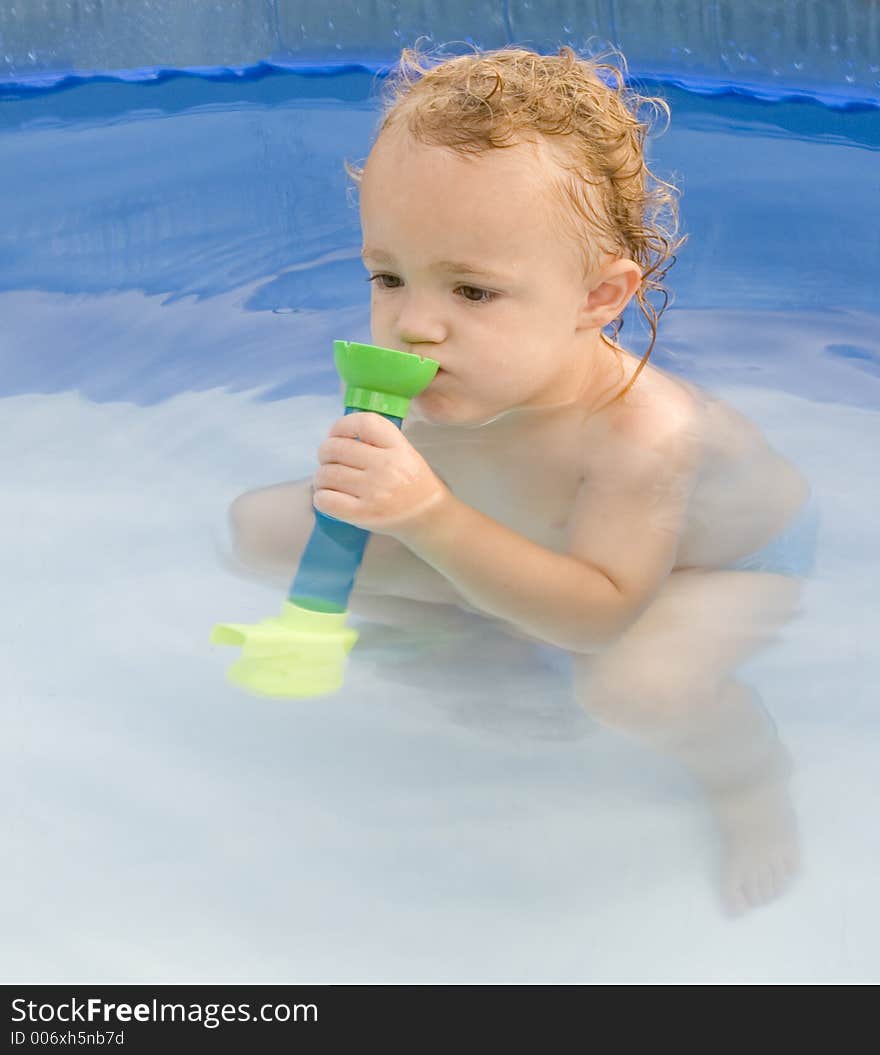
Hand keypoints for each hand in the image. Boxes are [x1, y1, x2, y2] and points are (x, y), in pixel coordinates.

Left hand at [312, 412, 451, 539]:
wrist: (427, 516)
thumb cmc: (411, 482)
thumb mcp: (404, 452)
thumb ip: (375, 441)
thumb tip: (336, 437)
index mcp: (398, 448)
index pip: (363, 423)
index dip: (341, 425)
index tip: (336, 433)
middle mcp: (386, 467)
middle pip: (336, 448)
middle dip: (325, 452)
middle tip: (328, 460)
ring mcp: (374, 491)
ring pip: (327, 474)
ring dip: (320, 477)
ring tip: (328, 480)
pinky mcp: (362, 515)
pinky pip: (326, 500)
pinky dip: (321, 497)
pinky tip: (328, 497)